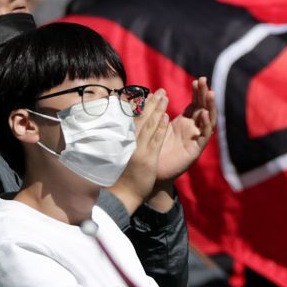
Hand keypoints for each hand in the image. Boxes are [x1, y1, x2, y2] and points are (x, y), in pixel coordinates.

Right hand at [111, 90, 168, 210]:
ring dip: (157, 110)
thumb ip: (126, 141)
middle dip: (151, 103)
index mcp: (125, 141)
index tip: (148, 95)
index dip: (142, 106)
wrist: (121, 195)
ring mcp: (138, 150)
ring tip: (164, 97)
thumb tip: (128, 129)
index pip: (134, 120)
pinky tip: (166, 117)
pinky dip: (160, 128)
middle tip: (159, 91)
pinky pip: (154, 140)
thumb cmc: (120, 176)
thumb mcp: (121, 155)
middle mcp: (130, 143)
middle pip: (141, 119)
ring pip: (148, 126)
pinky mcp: (146, 159)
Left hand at [155, 77, 215, 184]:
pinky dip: (205, 124)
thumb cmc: (154, 148)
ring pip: (208, 120)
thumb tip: (153, 92)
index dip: (197, 92)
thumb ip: (157, 110)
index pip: (195, 103)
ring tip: (211, 94)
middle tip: (204, 80)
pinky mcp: (196, 150)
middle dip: (205, 94)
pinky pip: (204, 136)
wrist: (153, 171)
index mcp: (185, 122)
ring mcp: (196, 139)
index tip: (197, 80)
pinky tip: (204, 114)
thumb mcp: (156, 125)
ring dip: (210, 107)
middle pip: (204, 108)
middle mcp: (193, 129)